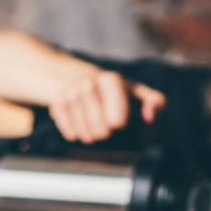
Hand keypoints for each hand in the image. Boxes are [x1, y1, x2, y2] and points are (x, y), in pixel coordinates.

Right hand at [49, 69, 164, 143]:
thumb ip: (154, 100)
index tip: (117, 116)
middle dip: (104, 132)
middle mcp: (89, 84)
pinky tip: (78, 123)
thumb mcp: (133, 89)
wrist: (71, 75)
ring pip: (85, 135)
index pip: (117, 121)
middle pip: (101, 131)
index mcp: (111, 80)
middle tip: (103, 123)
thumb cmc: (109, 89)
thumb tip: (150, 116)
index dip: (119, 123)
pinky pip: (70, 133)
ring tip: (91, 123)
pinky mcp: (56, 104)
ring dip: (90, 135)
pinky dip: (75, 133)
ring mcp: (71, 94)